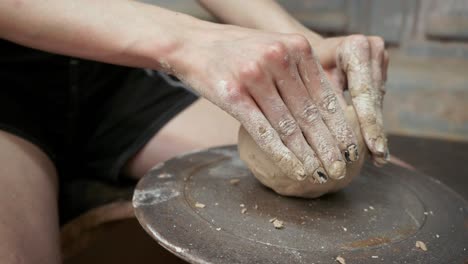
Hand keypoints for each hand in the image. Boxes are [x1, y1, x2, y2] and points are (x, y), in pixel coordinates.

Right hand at [172, 25, 360, 182]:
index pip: (325, 95)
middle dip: (329, 146)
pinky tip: (295, 169)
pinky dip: (282, 154)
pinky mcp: (233, 95)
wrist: (193, 43)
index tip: (352, 148)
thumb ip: (299, 73)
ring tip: (321, 174)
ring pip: (289, 125)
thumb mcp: (274, 50)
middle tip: (341, 169)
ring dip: (308, 155)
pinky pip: (263, 131)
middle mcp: (278, 58)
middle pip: (310, 113)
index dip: (341, 125)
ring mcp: (255, 76)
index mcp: (296, 47)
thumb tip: (328, 107)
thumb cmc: (238, 52)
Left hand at [308, 34, 389, 165]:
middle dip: (374, 130)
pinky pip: (375, 99)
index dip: (367, 121)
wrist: (300, 53)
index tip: (372, 148)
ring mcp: (378, 57)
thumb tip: (324, 140)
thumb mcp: (304, 85)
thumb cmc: (295, 69)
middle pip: (373, 97)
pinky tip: (374, 149)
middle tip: (379, 158)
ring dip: (376, 130)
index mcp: (354, 47)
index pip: (363, 90)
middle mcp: (371, 48)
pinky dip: (371, 123)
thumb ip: (319, 104)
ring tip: (379, 159)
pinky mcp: (378, 68)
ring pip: (377, 100)